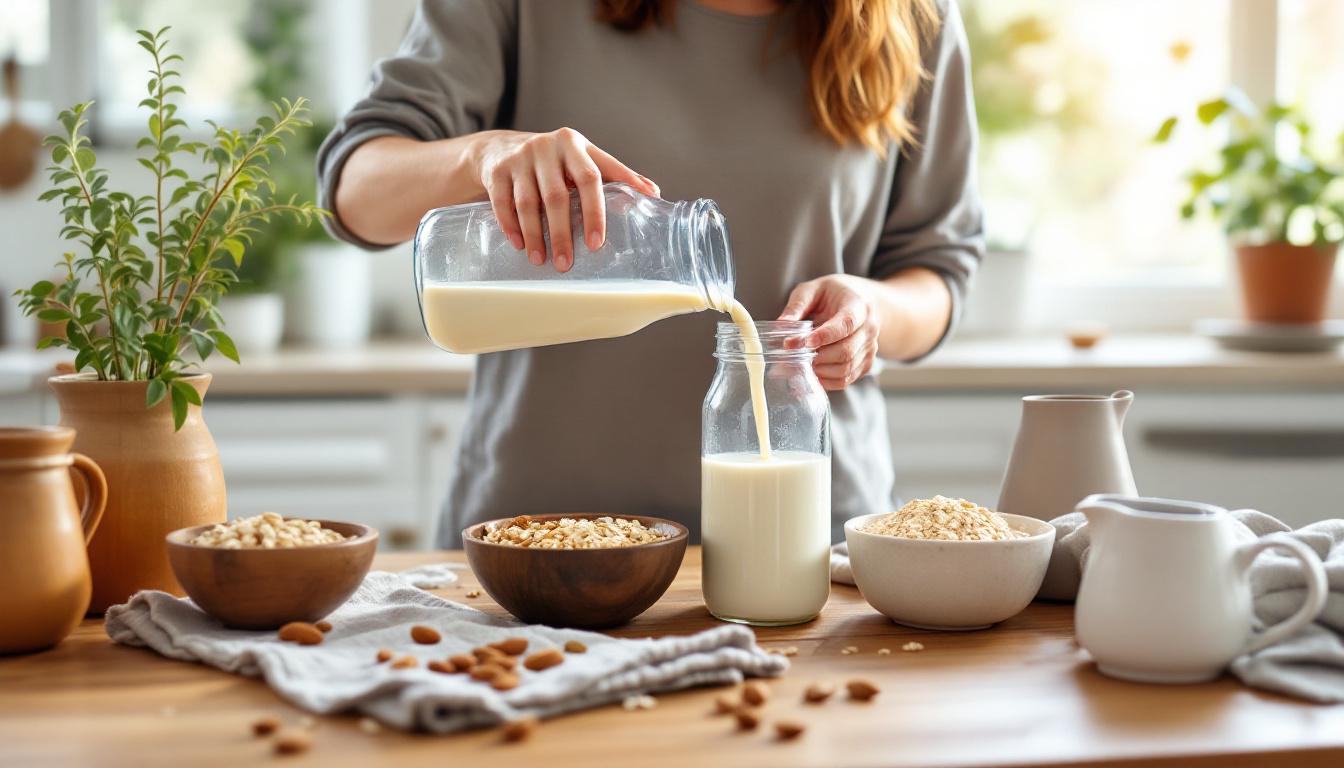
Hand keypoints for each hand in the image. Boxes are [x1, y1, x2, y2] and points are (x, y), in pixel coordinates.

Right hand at [475, 128, 659, 271]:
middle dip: (562, 233)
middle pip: (557, 196)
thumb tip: (655, 194)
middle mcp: (548, 147)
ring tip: (541, 260)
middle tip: (566, 263)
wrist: (504, 147)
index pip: (591, 178)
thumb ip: (618, 175)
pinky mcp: (497, 170)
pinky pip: (502, 202)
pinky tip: (519, 246)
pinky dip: (511, 226)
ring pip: (528, 202)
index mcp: (576, 145)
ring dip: (535, 235)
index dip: (595, 211)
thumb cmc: (557, 161)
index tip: (597, 243)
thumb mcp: (587, 159)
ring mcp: (520, 157)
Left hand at [778, 275, 880, 390]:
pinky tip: (812, 372)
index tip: (804, 343)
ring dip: (820, 370)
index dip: (825, 336)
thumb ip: (797, 305)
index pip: (845, 324)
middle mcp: (869, 328)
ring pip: (846, 368)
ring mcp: (870, 348)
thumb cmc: (834, 294)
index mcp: (858, 306)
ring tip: (801, 363)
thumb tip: (781, 324)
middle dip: (818, 357)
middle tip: (794, 355)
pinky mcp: (865, 363)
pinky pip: (846, 379)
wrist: (862, 301)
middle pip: (846, 351)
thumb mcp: (813, 289)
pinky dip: (827, 381)